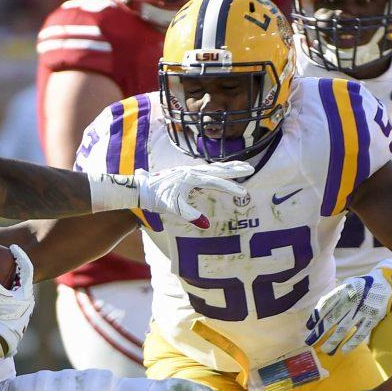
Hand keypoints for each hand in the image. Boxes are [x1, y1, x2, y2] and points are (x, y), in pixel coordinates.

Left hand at [136, 161, 252, 227]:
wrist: (141, 189)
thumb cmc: (156, 198)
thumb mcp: (173, 208)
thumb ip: (190, 215)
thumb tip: (206, 224)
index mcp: (191, 178)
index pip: (215, 182)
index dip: (230, 188)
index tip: (243, 193)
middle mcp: (191, 171)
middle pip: (217, 169)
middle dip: (234, 170)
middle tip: (250, 168)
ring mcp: (188, 171)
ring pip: (212, 168)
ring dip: (227, 167)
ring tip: (240, 166)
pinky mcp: (185, 174)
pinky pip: (205, 171)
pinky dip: (216, 170)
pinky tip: (219, 171)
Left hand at [306, 256, 391, 355]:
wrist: (386, 283)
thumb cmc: (361, 287)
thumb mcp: (347, 286)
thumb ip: (333, 298)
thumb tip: (317, 316)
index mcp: (343, 290)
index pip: (326, 304)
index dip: (315, 316)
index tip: (308, 327)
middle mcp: (352, 299)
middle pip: (332, 318)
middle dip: (319, 332)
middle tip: (310, 342)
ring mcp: (363, 309)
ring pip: (345, 328)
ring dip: (333, 341)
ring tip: (325, 350)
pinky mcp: (373, 317)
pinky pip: (361, 333)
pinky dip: (352, 343)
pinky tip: (343, 351)